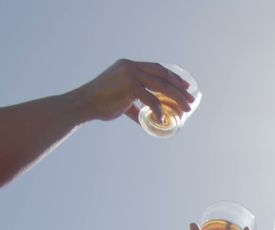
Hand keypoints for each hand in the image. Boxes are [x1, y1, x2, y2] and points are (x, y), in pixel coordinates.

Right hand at [70, 59, 193, 123]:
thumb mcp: (121, 99)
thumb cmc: (100, 103)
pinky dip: (159, 110)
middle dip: (179, 88)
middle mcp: (131, 67)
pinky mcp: (129, 87)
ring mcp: (130, 75)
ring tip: (185, 109)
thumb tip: (148, 118)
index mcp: (130, 66)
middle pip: (163, 75)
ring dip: (176, 98)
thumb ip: (135, 105)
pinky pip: (151, 99)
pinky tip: (163, 119)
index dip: (173, 77)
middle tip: (190, 99)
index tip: (185, 86)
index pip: (157, 68)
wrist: (83, 103)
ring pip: (161, 86)